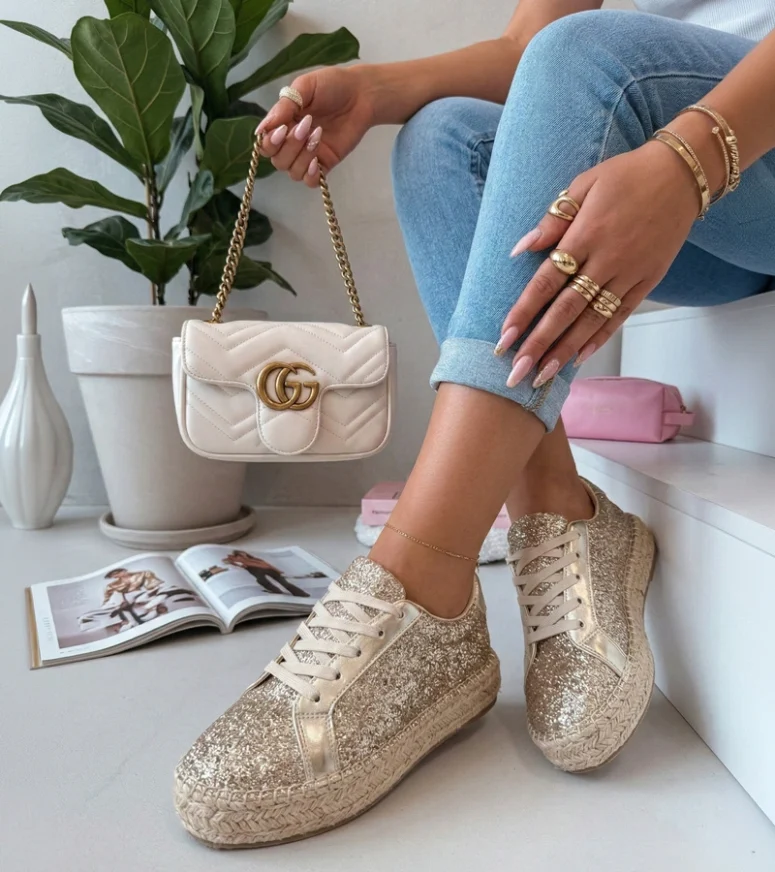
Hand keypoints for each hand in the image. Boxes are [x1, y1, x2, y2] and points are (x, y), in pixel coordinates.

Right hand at [257, 66, 374, 187]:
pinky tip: (317, 161)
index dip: (270, 142)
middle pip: (278, 161)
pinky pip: (310, 181)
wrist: (361, 94)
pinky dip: (310, 175)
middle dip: (290, 146)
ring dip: (303, 156)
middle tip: (307, 125)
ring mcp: (308, 155)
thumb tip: (260, 130)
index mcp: (282, 124)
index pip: (265, 145)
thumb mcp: (304, 88)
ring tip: (318, 133)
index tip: (283, 129)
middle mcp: (291, 143)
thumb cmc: (332, 85)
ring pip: (293, 172)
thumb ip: (283, 108)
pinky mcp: (325, 163)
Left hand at [499, 141, 700, 387]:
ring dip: (565, 350)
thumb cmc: (625, 176)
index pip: (547, 282)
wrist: (682, 175)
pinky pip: (620, 315)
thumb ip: (553, 219)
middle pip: (566, 310)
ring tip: (542, 376)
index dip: (524, 312)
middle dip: (539, 344)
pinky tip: (578, 357)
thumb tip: (521, 248)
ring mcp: (630, 274)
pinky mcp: (647, 281)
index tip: (504, 337)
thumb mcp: (584, 184)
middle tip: (517, 372)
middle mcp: (608, 260)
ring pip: (592, 320)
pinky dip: (599, 338)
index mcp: (587, 235)